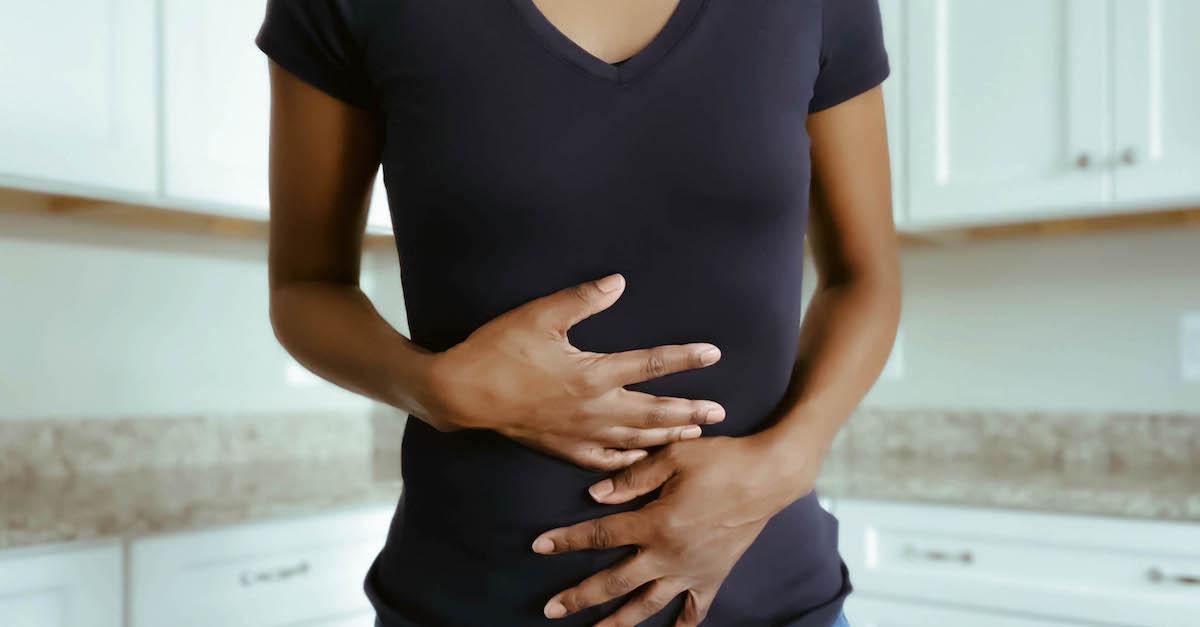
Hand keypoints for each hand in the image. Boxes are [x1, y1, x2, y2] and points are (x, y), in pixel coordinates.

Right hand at [423, 273, 726, 470]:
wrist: (461, 393)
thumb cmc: (498, 350)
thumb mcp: (539, 315)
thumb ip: (582, 299)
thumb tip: (618, 282)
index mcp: (593, 373)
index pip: (651, 364)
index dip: (685, 358)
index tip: (714, 354)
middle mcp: (594, 408)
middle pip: (654, 412)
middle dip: (690, 411)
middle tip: (720, 412)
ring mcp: (579, 433)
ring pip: (634, 440)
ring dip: (667, 436)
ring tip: (694, 435)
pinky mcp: (562, 447)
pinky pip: (604, 461)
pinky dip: (628, 462)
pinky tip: (641, 460)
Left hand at [531, 434, 819, 625]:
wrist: (769, 476)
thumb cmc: (721, 459)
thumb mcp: (674, 456)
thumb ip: (632, 476)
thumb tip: (595, 496)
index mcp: (656, 522)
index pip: (600, 535)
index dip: (566, 541)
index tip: (538, 547)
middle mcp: (669, 555)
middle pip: (615, 582)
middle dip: (579, 596)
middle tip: (550, 609)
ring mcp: (692, 571)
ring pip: (647, 605)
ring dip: (618, 622)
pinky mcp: (713, 576)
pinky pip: (693, 609)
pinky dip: (680, 623)